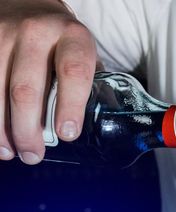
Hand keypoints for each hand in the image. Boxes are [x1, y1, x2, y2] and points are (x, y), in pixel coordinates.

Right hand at [0, 0, 96, 163]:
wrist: (26, 2)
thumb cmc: (61, 39)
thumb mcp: (81, 51)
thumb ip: (85, 82)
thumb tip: (91, 126)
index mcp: (72, 36)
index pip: (73, 72)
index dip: (70, 106)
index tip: (67, 134)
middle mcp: (36, 33)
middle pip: (26, 89)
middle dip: (28, 130)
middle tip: (34, 155)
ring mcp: (3, 35)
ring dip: (3, 129)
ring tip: (13, 152)